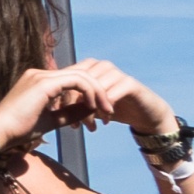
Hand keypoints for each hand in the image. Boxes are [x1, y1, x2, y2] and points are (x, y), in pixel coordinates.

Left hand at [62, 58, 188, 143]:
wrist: (145, 114)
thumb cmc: (113, 110)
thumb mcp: (88, 108)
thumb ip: (71, 105)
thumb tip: (48, 110)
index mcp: (89, 69)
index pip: (67, 76)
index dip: (60, 96)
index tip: (56, 116)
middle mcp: (101, 67)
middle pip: (79, 80)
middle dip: (73, 104)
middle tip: (73, 126)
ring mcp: (116, 73)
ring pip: (94, 87)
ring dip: (89, 109)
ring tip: (89, 126)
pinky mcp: (130, 83)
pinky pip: (112, 93)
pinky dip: (104, 108)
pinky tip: (103, 121)